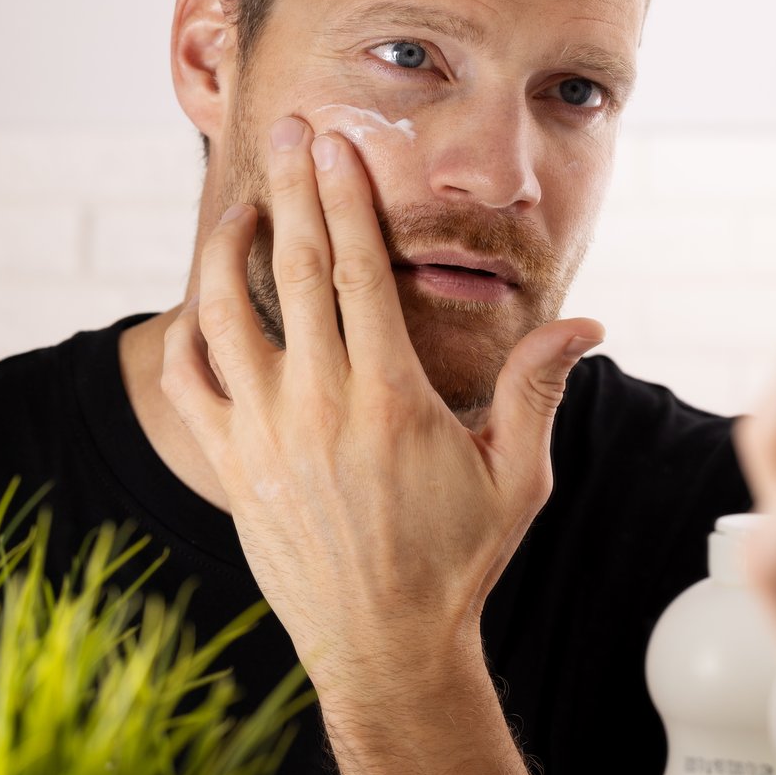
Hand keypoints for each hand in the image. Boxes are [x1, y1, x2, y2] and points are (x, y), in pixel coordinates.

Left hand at [161, 115, 600, 774]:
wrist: (384, 644)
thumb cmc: (456, 559)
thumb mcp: (517, 477)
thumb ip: (537, 389)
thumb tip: (587, 323)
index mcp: (391, 398)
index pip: (360, 269)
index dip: (345, 197)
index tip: (335, 144)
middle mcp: (319, 405)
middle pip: (296, 268)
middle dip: (292, 189)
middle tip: (287, 130)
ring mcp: (264, 435)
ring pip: (226, 313)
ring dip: (228, 247)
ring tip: (241, 206)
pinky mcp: (230, 465)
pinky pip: (189, 380)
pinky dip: (189, 330)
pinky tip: (208, 303)